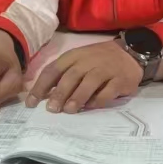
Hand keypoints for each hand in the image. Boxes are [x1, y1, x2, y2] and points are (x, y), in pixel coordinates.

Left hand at [26, 39, 142, 113]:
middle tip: (51, 109)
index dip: (41, 86)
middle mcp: (88, 61)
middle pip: (71, 76)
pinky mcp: (120, 79)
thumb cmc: (98, 60)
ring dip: (78, 97)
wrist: (131, 53)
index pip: (53, 69)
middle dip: (59, 93)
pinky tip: (91, 107)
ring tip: (69, 110)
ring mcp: (105, 69)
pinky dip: (98, 100)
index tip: (31, 103)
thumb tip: (43, 95)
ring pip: (89, 82)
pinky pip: (108, 91)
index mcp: (74, 56)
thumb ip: (63, 75)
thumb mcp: (79, 60)